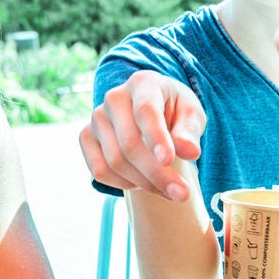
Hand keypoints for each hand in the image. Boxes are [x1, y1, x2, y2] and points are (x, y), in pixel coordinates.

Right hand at [80, 71, 205, 202]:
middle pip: (129, 143)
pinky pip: (100, 170)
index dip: (156, 138)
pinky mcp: (86, 137)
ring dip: (145, 183)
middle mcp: (114, 97)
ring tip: (171, 191)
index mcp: (143, 83)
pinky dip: (124, 184)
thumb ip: (190, 131)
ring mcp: (96, 118)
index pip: (146, 111)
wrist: (153, 115)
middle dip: (157, 174)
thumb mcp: (192, 115)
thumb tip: (190, 151)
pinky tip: (145, 182)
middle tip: (182, 195)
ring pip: (115, 161)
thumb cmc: (175, 113)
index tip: (169, 161)